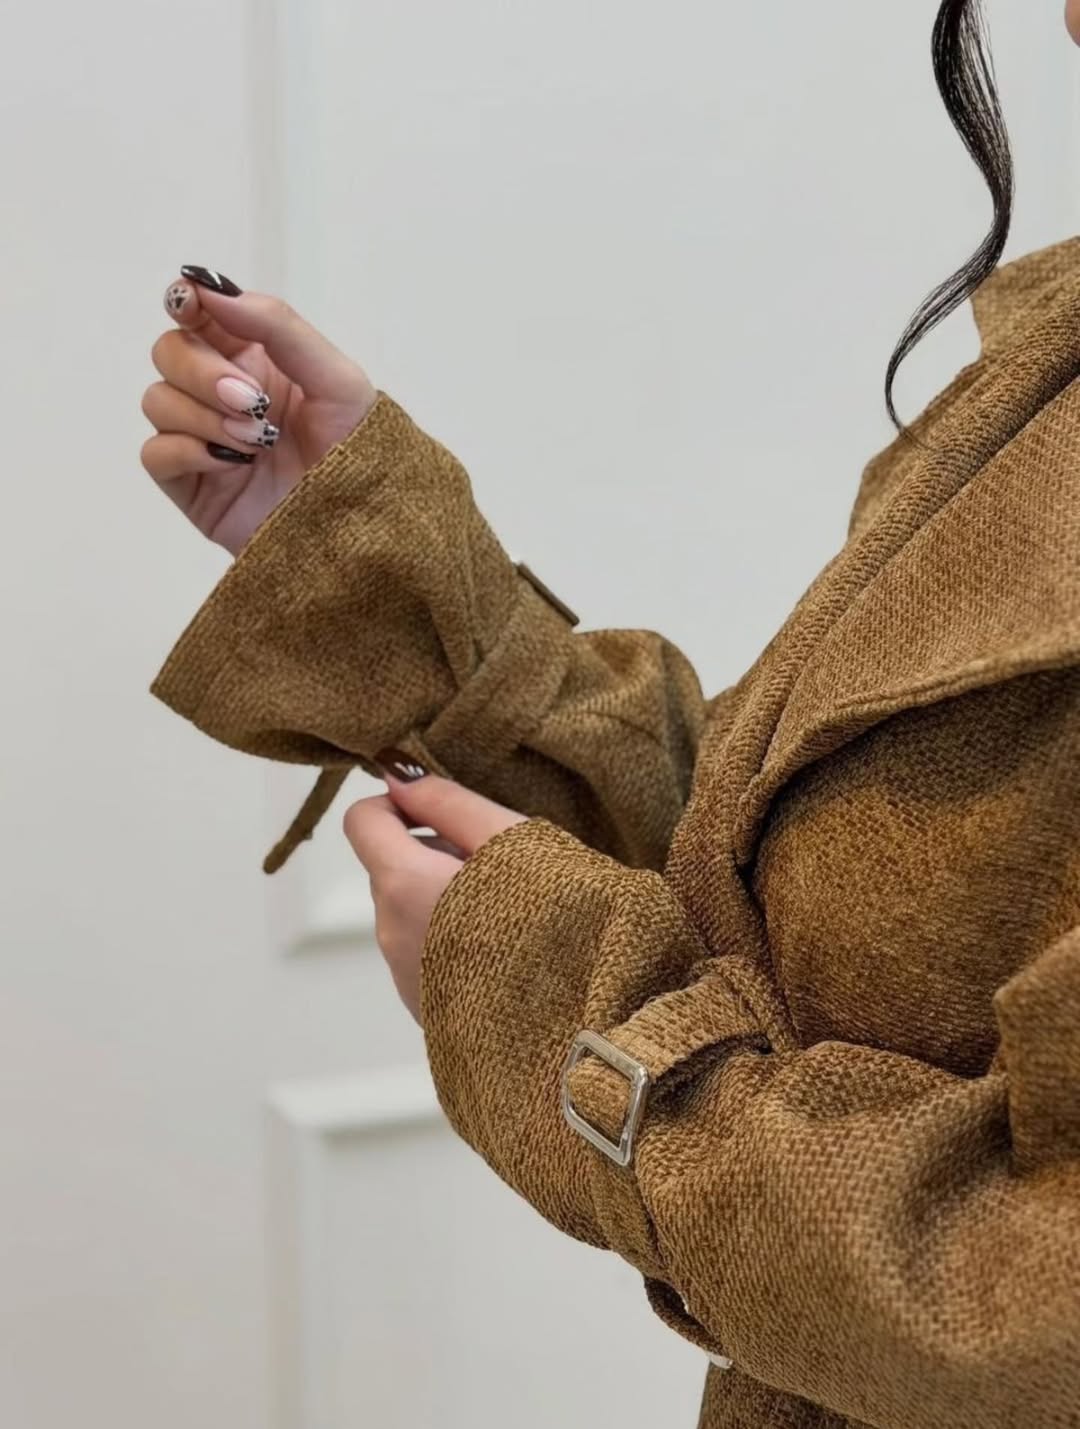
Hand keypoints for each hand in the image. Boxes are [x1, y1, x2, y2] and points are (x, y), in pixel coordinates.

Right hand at [140, 266, 377, 555]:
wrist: (362, 527)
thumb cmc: (358, 451)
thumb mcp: (335, 377)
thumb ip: (276, 326)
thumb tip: (209, 287)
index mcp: (255, 358)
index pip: (198, 314)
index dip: (186, 301)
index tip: (190, 303)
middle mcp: (221, 393)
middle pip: (168, 351)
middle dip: (204, 371)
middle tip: (253, 402)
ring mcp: (202, 438)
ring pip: (157, 399)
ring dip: (205, 416)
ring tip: (257, 443)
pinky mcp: (191, 485)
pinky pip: (156, 452)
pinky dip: (189, 450)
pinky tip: (232, 465)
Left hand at [343, 754, 528, 1023]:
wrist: (580, 1030)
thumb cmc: (554, 923)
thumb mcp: (510, 840)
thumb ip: (447, 802)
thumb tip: (396, 775)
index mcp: (402, 885)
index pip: (363, 820)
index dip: (400, 803)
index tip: (446, 811)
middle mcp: (390, 933)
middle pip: (390, 868)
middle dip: (434, 853)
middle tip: (503, 866)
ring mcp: (404, 977)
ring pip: (410, 910)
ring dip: (447, 898)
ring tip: (513, 912)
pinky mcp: (426, 1009)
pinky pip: (425, 953)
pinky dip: (453, 940)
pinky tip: (507, 951)